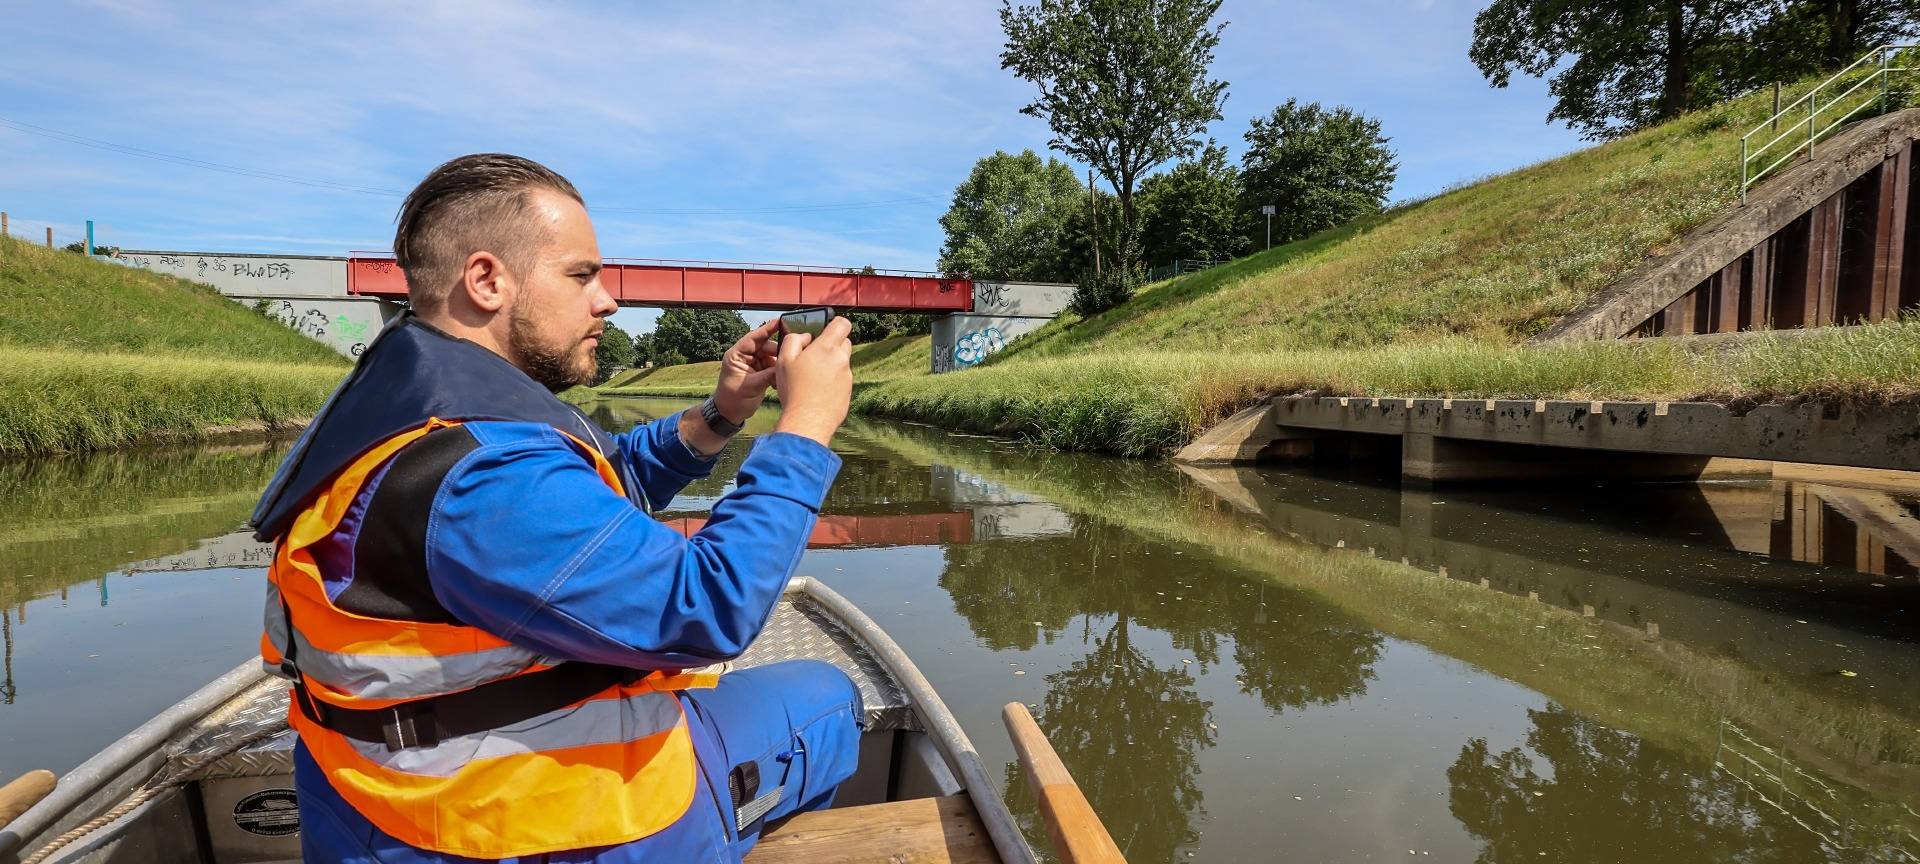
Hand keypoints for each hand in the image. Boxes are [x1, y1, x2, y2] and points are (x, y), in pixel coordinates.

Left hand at [711, 319, 780, 421]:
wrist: (729, 414)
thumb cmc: (733, 400)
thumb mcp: (751, 386)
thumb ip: (769, 374)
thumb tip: (785, 366)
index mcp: (736, 355)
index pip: (753, 338)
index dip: (767, 329)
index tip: (780, 321)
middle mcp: (744, 357)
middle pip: (765, 346)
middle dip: (777, 352)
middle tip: (789, 358)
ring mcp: (752, 364)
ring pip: (771, 357)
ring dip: (778, 364)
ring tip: (782, 374)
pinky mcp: (759, 372)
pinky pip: (772, 366)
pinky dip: (777, 372)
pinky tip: (780, 380)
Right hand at [773, 316, 851, 446]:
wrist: (807, 422)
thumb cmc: (794, 390)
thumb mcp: (784, 360)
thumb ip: (794, 340)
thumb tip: (805, 337)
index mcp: (827, 348)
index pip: (842, 324)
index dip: (834, 324)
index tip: (824, 331)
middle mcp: (841, 360)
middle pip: (844, 342)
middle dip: (831, 345)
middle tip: (813, 357)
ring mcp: (847, 377)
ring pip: (841, 363)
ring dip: (831, 365)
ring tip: (812, 378)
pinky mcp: (848, 392)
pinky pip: (841, 380)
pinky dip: (832, 382)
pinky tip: (818, 391)